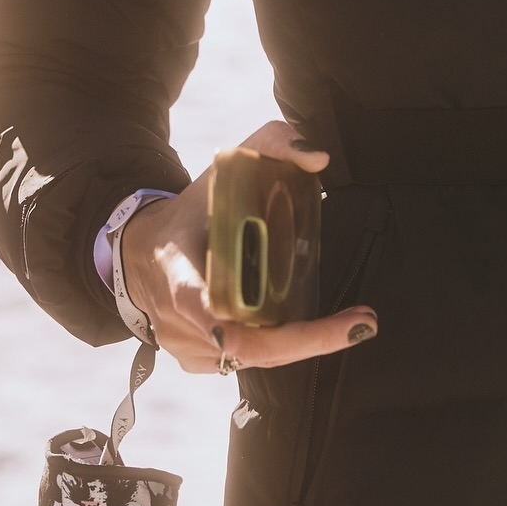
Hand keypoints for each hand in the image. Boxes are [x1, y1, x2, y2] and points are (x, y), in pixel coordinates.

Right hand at [120, 121, 376, 373]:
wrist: (146, 250)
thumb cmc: (193, 207)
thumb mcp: (226, 165)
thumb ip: (272, 144)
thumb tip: (318, 158)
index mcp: (177, 268)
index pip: (198, 301)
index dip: (228, 320)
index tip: (270, 327)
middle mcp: (175, 317)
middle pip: (241, 344)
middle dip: (305, 341)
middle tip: (360, 324)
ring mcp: (183, 344)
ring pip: (248, 356)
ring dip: (300, 345)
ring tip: (350, 324)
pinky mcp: (195, 360)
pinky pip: (242, 361)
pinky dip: (279, 348)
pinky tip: (309, 330)